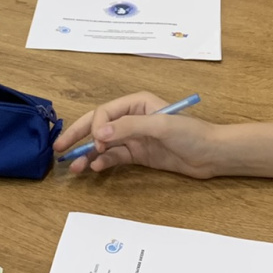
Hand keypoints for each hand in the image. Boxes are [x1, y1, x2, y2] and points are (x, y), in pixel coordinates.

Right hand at [56, 91, 220, 177]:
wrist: (213, 155)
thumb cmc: (192, 133)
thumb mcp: (161, 126)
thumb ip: (129, 127)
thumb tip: (99, 132)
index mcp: (138, 103)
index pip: (106, 112)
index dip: (97, 127)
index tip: (98, 143)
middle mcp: (133, 118)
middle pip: (99, 125)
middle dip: (79, 136)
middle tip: (59, 149)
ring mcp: (135, 137)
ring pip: (104, 144)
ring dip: (89, 154)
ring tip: (74, 167)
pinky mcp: (139, 154)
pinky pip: (115, 156)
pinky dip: (103, 162)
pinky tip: (95, 168)